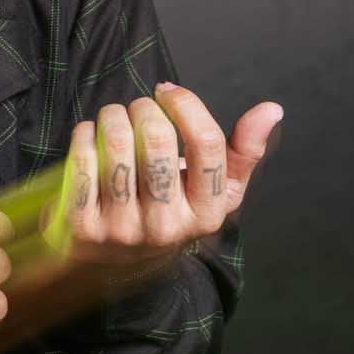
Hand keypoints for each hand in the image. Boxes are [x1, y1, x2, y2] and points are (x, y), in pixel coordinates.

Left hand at [38, 83, 283, 277]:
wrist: (115, 264)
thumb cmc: (171, 211)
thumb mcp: (215, 192)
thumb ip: (243, 152)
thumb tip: (271, 110)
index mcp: (207, 215)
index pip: (206, 145)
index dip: (186, 105)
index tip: (168, 90)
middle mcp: (166, 228)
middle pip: (156, 139)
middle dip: (144, 108)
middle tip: (138, 107)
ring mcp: (122, 230)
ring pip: (117, 144)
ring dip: (112, 115)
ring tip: (114, 116)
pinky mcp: (83, 227)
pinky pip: (82, 160)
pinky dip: (85, 135)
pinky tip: (90, 134)